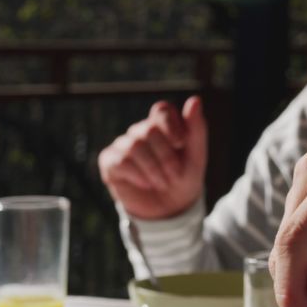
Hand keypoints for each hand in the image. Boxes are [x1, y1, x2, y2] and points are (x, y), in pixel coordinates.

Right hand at [98, 95, 207, 219]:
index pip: (161, 110)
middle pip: (148, 130)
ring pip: (134, 146)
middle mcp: (141, 130)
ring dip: (153, 169)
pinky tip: (146, 184)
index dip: (171, 125)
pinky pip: (120, 161)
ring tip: (162, 183)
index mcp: (162, 124)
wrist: (170, 207)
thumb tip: (195, 99)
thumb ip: (196, 127)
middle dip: (166, 156)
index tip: (181, 144)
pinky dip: (137, 175)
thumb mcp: (196, 154)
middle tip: (175, 175)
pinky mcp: (109, 161)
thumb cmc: (184, 176)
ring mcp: (123, 144)